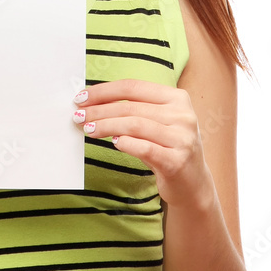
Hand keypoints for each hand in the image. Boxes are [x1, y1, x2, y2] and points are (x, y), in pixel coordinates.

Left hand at [72, 79, 215, 211]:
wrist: (192, 183)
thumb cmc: (166, 148)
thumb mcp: (155, 123)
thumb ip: (133, 110)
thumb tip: (92, 103)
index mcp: (177, 98)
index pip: (133, 87)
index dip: (104, 91)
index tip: (82, 98)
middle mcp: (183, 115)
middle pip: (130, 107)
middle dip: (99, 110)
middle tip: (78, 116)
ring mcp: (182, 138)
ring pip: (135, 125)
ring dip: (106, 126)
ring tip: (88, 129)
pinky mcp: (177, 161)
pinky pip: (144, 148)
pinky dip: (125, 143)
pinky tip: (113, 143)